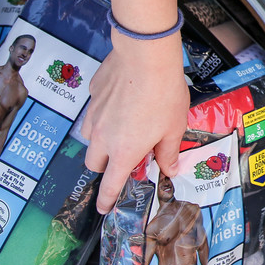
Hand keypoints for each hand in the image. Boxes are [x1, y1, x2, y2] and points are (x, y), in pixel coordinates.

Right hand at [83, 36, 188, 212]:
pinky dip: (104, 112)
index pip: (110, 184)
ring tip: (123, 128)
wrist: (146, 56)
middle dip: (105, 166)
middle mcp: (103, 137)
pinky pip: (94, 110)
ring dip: (101, 140)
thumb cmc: (164, 93)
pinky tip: (122, 100)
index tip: (104, 208)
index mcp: (124, 151)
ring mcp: (94, 115)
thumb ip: (169, 152)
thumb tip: (170, 168)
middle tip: (123, 157)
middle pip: (94, 163)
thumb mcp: (174, 128)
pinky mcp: (93, 94)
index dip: (106, 200)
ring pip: (89, 137)